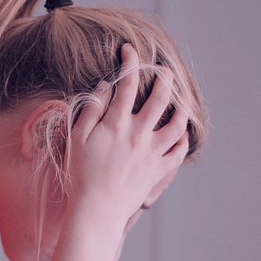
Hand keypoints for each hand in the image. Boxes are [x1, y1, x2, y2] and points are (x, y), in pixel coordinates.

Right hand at [67, 44, 189, 229]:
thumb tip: (107, 87)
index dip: (130, 61)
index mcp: (117, 124)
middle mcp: (139, 134)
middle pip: (161, 97)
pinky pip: (179, 152)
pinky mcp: (159, 171)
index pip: (127, 83)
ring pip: (177, 123)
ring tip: (180, 98)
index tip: (129, 50)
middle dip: (164, 77)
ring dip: (181, 106)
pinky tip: (181, 132)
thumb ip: (92, 110)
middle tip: (163, 70)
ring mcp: (152, 153)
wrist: (96, 210)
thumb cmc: (81, 175)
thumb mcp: (77, 139)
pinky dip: (183, 139)